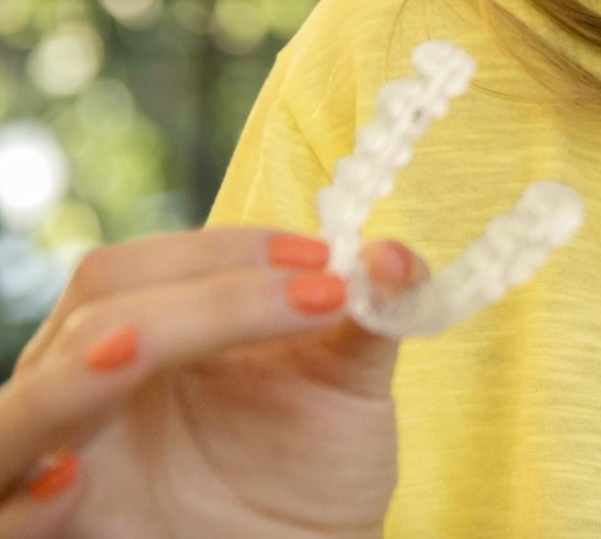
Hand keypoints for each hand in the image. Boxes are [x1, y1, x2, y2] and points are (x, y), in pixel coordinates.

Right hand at [0, 226, 429, 538]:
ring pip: (28, 407)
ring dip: (74, 377)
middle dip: (198, 299)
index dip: (225, 253)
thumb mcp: (349, 387)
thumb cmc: (311, 473)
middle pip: (97, 314)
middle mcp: (84, 394)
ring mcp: (58, 470)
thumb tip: (396, 256)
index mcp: (143, 335)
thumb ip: (370, 312)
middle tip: (309, 297)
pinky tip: (69, 483)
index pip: (139, 267)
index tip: (322, 262)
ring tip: (136, 352)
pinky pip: (2, 523)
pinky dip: (23, 506)